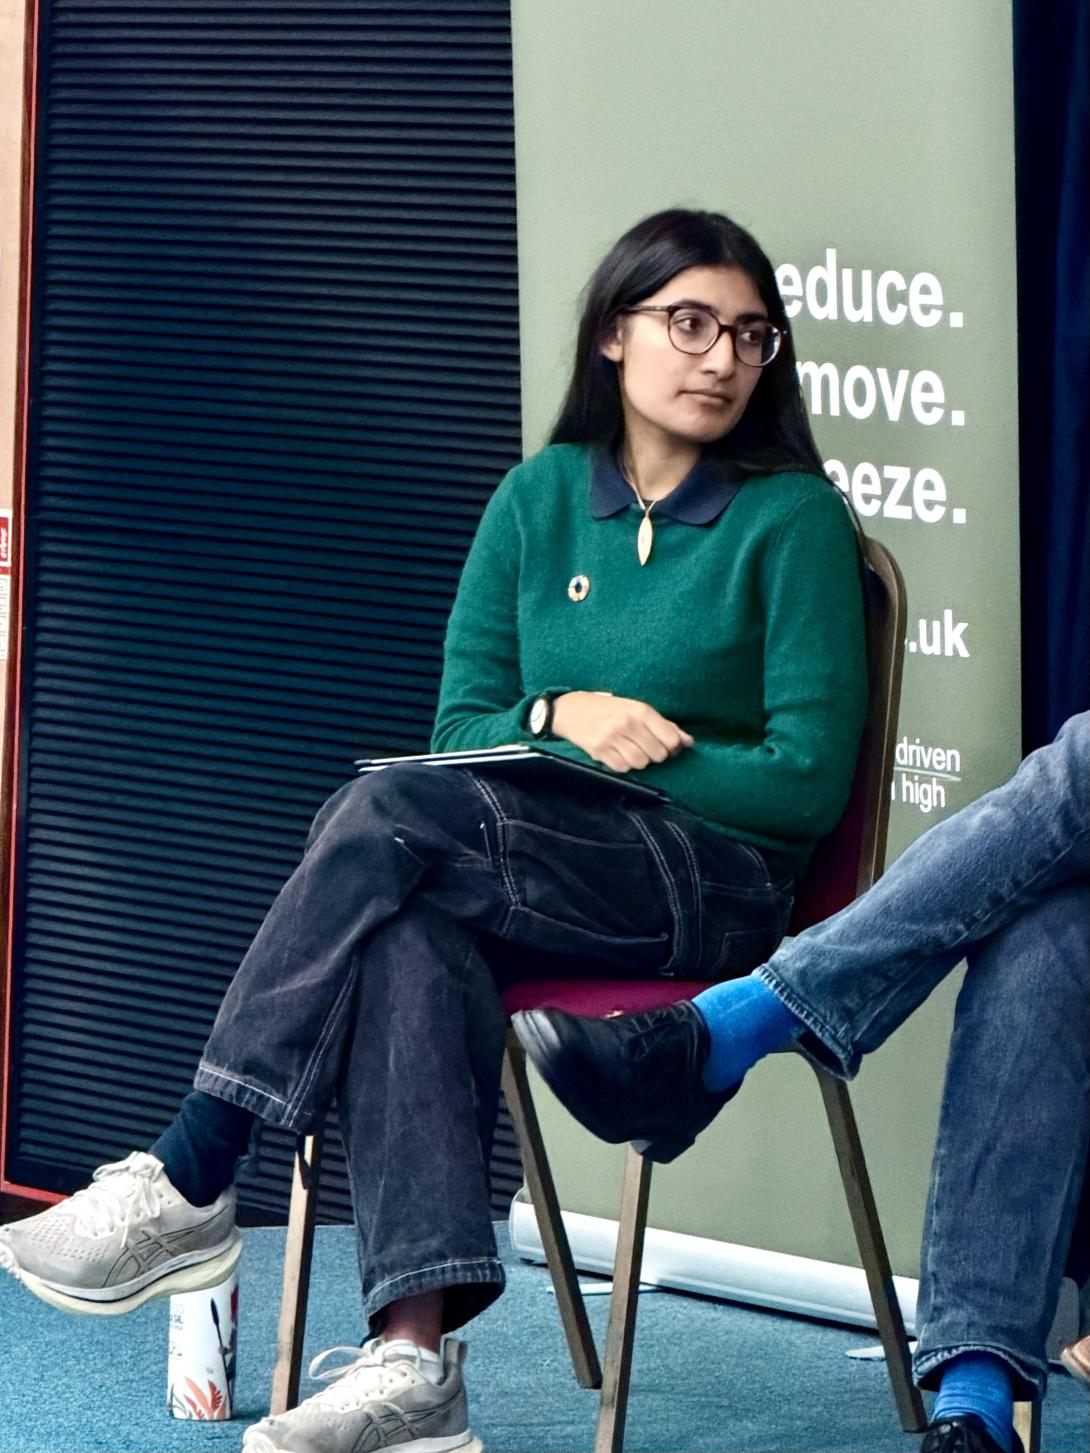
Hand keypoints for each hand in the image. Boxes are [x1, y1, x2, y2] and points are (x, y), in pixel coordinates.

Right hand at [550, 691, 693, 772]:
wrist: (570, 710)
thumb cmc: (608, 708)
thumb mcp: (636, 709)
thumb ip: (664, 725)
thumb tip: (689, 742)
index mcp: (640, 710)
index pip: (670, 739)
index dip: (673, 747)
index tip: (668, 746)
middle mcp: (627, 724)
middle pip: (658, 754)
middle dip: (656, 754)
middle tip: (647, 747)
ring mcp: (612, 738)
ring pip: (641, 763)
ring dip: (640, 760)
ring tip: (631, 749)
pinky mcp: (599, 751)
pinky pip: (623, 768)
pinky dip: (624, 764)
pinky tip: (618, 753)